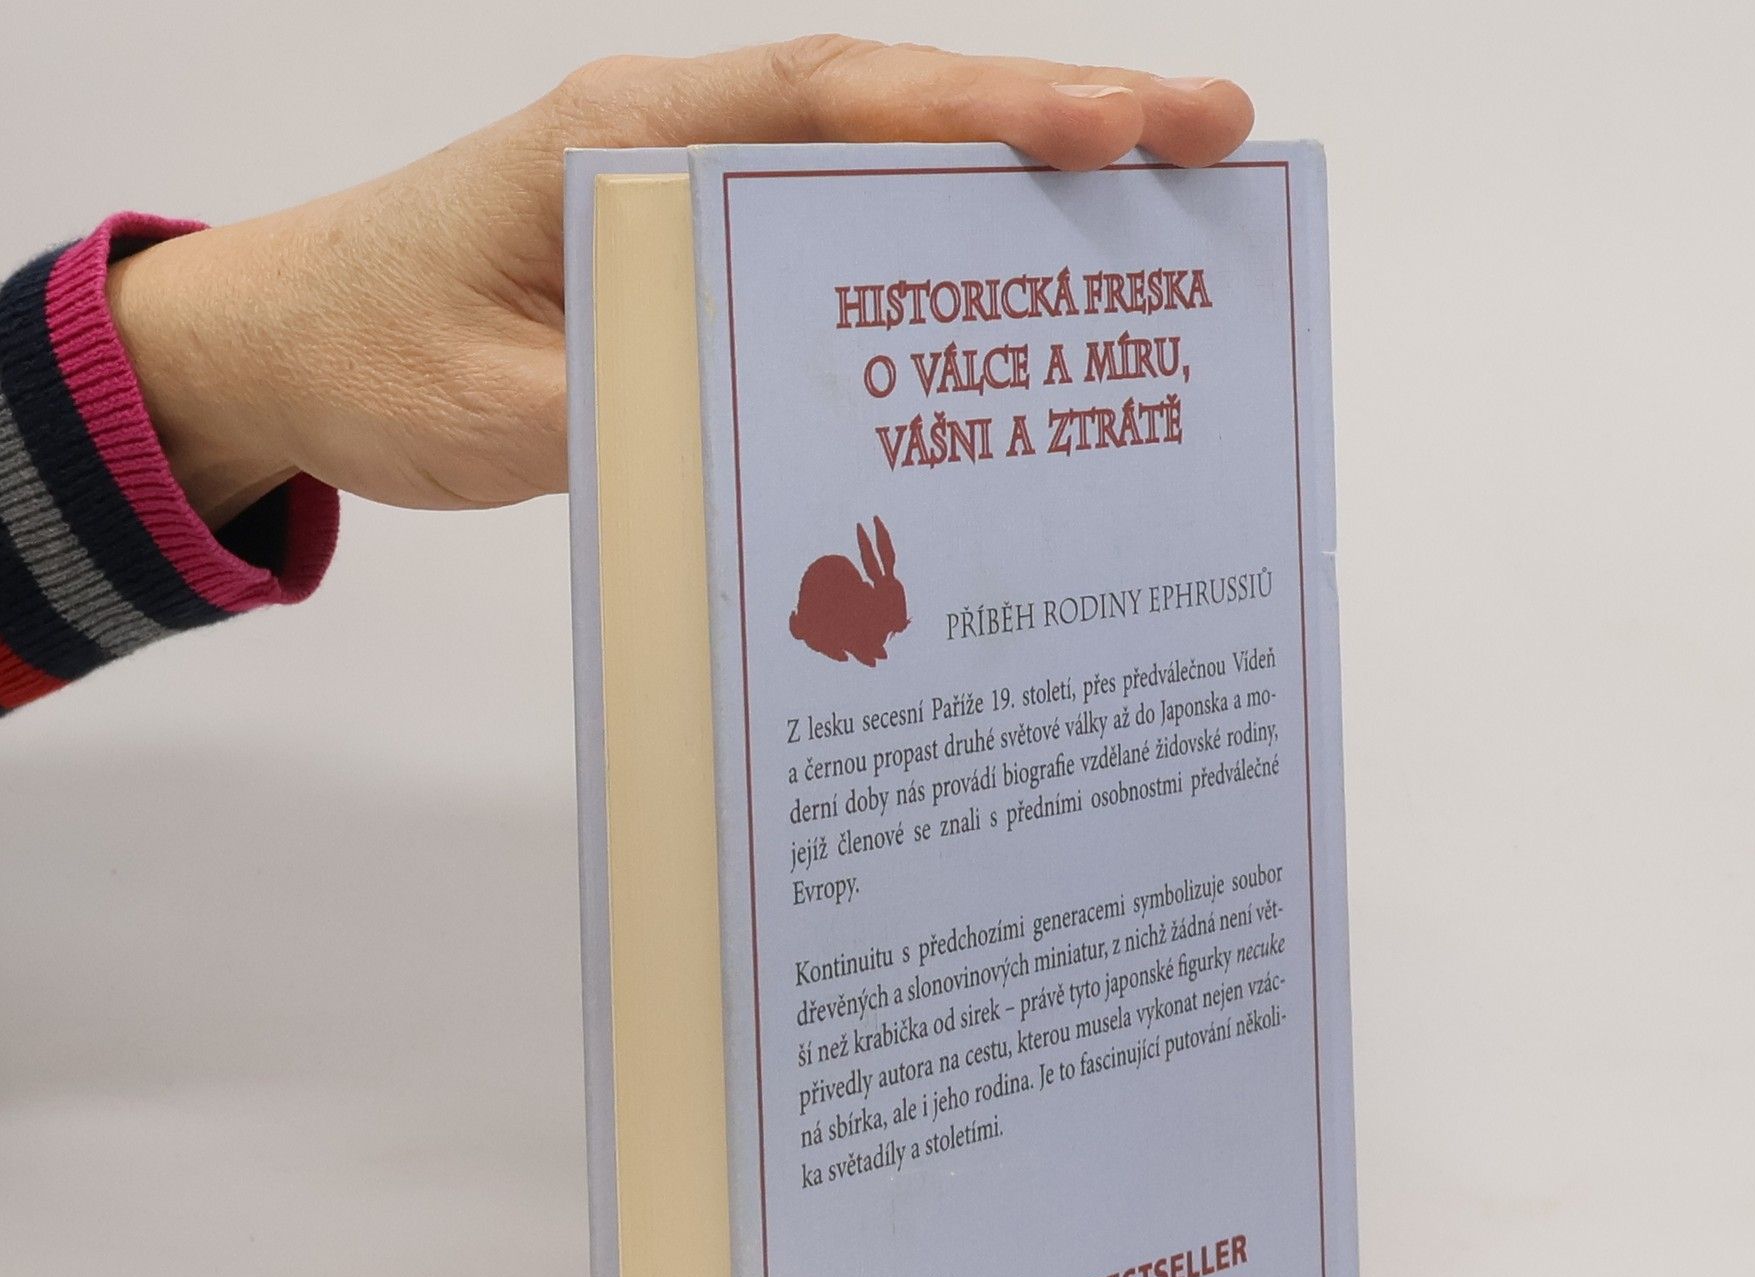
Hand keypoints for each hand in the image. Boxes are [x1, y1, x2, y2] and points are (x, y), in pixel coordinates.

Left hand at [105, 40, 1254, 525]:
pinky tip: (1017, 283)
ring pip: (882, 170)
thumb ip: (645, 412)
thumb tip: (796, 439)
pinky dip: (934, 248)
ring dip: (1017, 178)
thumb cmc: (374, 360)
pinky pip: (836, 242)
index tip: (1112, 123)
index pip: (831, 104)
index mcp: (632, 145)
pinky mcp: (699, 257)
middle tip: (1213, 134)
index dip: (978, 110)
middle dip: (1057, 118)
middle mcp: (682, 145)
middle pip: (894, 112)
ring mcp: (696, 194)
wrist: (285, 348)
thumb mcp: (499, 412)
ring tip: (1166, 197)